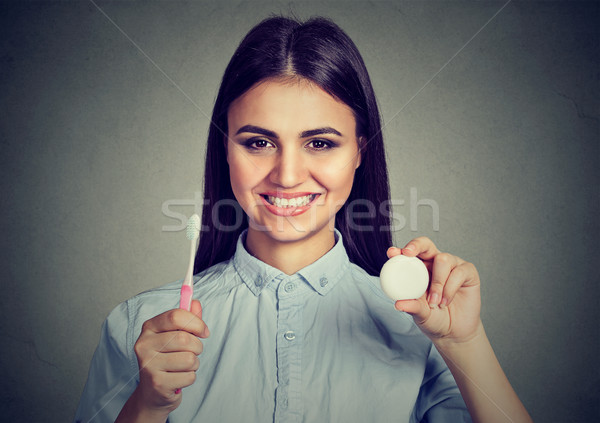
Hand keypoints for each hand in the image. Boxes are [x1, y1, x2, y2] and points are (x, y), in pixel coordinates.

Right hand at [131, 300, 208, 415]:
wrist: (153, 392)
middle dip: (197, 347)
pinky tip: (178, 379)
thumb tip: (195, 302)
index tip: (204, 331)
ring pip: (189, 359)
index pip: (175, 316)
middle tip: (193, 352)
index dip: (196, 323)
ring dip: (194, 364)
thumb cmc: (168, 358)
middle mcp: (144, 344)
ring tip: (183, 366)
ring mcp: (148, 365)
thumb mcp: (176, 335)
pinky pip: (189, 376)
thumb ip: (187, 318)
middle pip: (185, 339)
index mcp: (149, 327)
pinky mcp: (157, 383)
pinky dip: (190, 378)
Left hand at [388, 237, 481, 344]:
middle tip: (408, 253)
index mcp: (419, 269)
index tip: (392, 253)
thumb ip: (411, 307)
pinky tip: (446, 302)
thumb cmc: (435, 318)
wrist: (455, 331)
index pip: (410, 254)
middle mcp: (434, 263)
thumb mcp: (419, 313)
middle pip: (426, 244)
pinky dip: (450, 288)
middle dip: (416, 245)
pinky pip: (458, 272)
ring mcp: (452, 265)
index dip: (401, 250)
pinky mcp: (468, 272)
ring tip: (435, 302)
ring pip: (443, 260)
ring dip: (437, 282)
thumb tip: (398, 304)